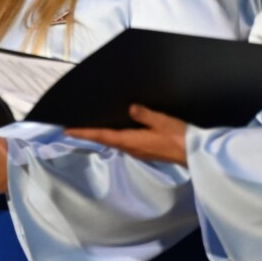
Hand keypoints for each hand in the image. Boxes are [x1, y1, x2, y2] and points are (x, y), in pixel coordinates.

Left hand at [65, 104, 188, 164]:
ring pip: (114, 142)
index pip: (102, 136)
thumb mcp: (162, 121)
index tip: (67, 130)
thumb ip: (144, 114)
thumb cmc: (179, 136)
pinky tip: (114, 129)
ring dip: (100, 135)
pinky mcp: (145, 150)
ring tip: (89, 126)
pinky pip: (124, 142)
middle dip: (88, 133)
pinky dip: (113, 136)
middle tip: (73, 126)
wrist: (194, 153)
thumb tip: (129, 107)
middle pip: (105, 140)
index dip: (84, 133)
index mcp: (132, 141)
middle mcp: (132, 148)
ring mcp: (138, 150)